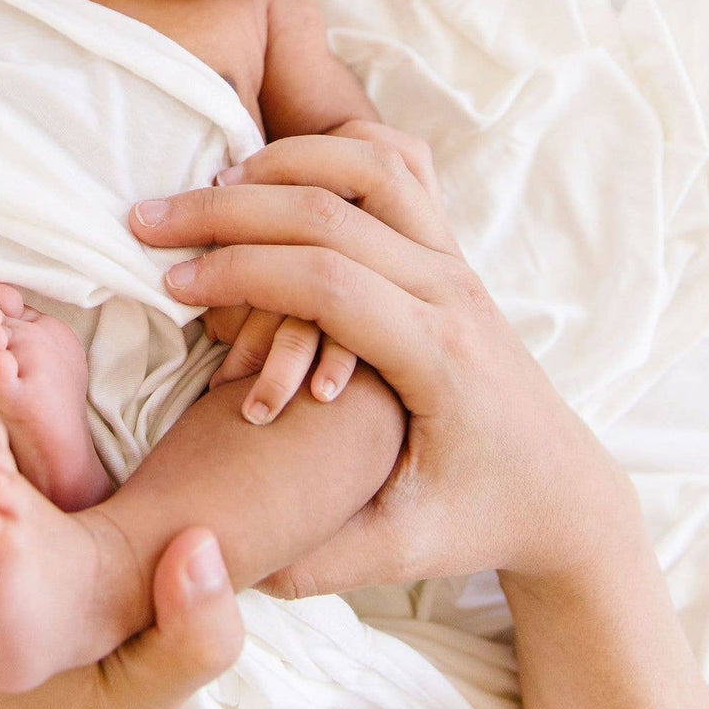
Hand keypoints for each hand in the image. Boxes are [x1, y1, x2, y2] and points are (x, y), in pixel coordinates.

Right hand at [130, 134, 633, 595]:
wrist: (561, 488)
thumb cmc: (471, 519)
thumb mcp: (396, 554)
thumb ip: (309, 557)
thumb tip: (208, 553)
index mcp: (436, 358)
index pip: (327, 282)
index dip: (241, 272)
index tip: (171, 286)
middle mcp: (451, 292)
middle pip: (333, 211)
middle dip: (228, 210)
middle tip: (147, 222)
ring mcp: (455, 261)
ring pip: (370, 166)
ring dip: (282, 164)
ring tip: (208, 188)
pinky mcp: (449, 250)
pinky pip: (398, 165)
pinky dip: (334, 151)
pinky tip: (277, 176)